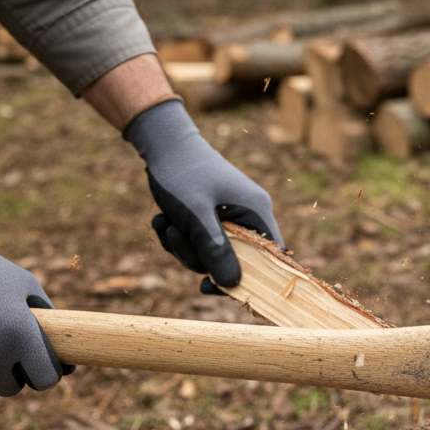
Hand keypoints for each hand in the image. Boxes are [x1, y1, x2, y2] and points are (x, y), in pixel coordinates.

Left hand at [126, 99, 282, 292]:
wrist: (161, 142)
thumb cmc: (182, 174)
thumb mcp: (196, 216)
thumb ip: (215, 249)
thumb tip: (233, 285)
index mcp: (256, 212)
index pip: (268, 258)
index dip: (246, 279)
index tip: (210, 286)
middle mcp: (248, 215)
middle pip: (232, 261)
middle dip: (197, 256)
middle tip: (174, 235)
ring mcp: (229, 217)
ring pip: (210, 255)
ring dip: (182, 247)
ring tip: (165, 223)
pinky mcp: (211, 218)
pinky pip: (198, 244)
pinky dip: (177, 238)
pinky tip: (162, 220)